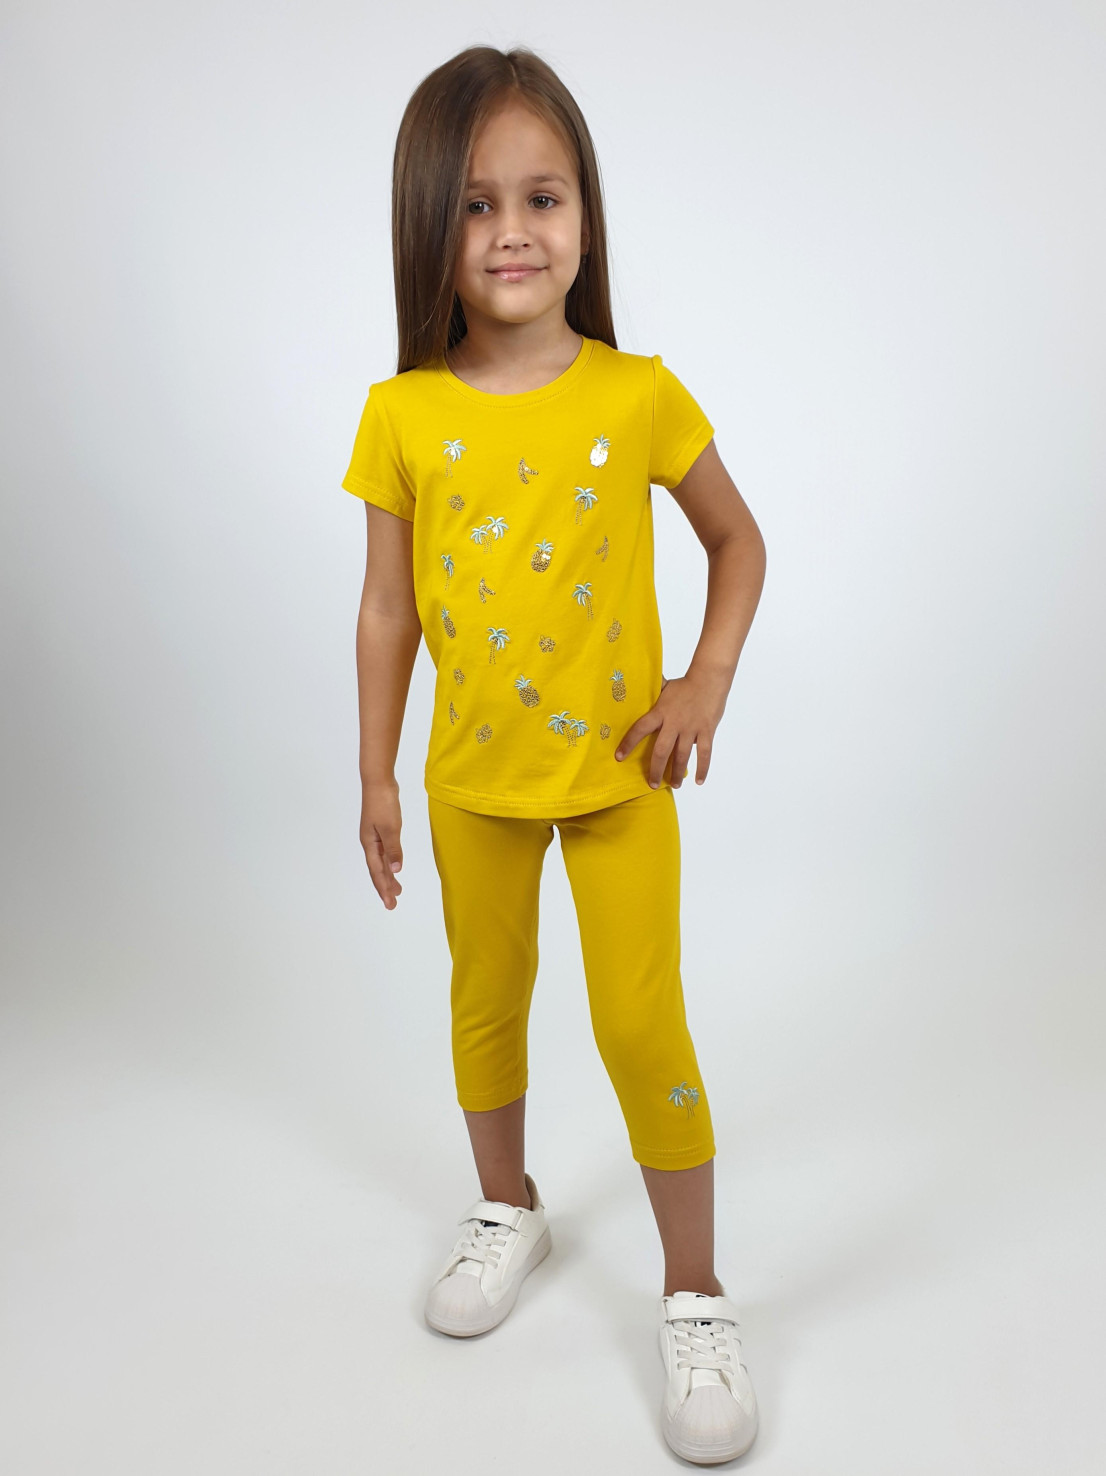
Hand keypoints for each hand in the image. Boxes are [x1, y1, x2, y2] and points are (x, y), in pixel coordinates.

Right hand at [361, 778, 403, 908]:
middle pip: (377, 870)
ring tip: (397, 890)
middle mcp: (370, 843)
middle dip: (385, 887)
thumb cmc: (383, 803)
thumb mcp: (390, 827)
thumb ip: (393, 849)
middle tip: (393, 904)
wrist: (378, 782)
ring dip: (388, 876)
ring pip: (381, 862)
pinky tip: (394, 866)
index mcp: (370, 844)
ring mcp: (374, 836)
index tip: (390, 903)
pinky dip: (389, 862)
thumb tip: (396, 870)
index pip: (377, 872)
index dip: (383, 888)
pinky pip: (385, 852)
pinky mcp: (381, 829)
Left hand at [613, 671, 728, 788]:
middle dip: (656, 770)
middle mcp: (674, 722)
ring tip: (674, 784)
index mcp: (661, 712)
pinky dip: (702, 768)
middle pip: (661, 751)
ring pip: (682, 756)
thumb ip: (650, 693)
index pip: (640, 729)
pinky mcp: (707, 731)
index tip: (619, 757)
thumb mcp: (664, 687)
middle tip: (652, 784)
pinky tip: (699, 781)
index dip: (628, 743)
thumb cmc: (685, 684)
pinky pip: (705, 753)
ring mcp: (691, 728)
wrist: (710, 678)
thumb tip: (630, 687)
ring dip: (677, 773)